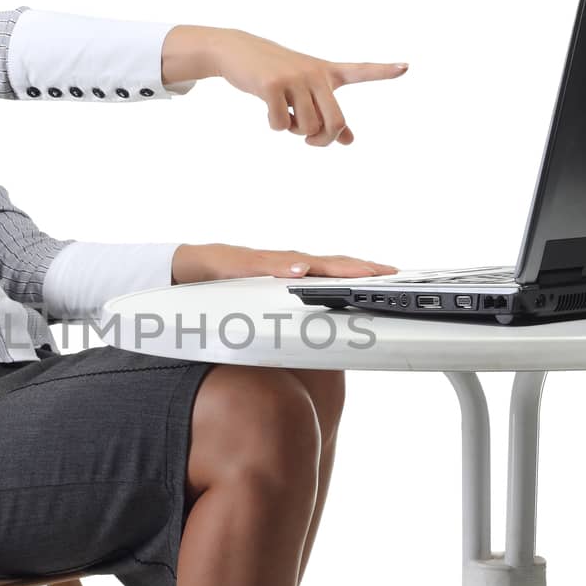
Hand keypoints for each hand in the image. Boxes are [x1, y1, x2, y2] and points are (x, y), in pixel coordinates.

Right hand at [172, 243, 399, 284]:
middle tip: (387, 272)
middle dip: (360, 268)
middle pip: (330, 264)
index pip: (336, 271)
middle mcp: (288, 264)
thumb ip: (290, 303)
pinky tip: (301, 270)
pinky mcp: (247, 263)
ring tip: (358, 271)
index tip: (390, 275)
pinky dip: (286, 266)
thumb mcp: (266, 294)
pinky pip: (268, 265)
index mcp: (295, 272)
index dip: (363, 272)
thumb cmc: (235, 278)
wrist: (195, 264)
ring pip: (306, 263)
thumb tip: (318, 323)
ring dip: (333, 267)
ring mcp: (269, 262)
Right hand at [212, 29, 408, 145]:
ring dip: (295, 132)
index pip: (361, 71)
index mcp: (327, 72)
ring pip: (307, 127)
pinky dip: (275, 126)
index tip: (406, 67)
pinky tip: (269, 110)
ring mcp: (294, 78)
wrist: (237, 51)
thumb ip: (327, 115)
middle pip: (335, 122)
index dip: (384, 71)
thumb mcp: (304, 92)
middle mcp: (315, 73)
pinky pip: (281, 125)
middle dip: (323, 140)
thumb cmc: (276, 75)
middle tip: (312, 142)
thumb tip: (349, 140)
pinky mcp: (272, 85)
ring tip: (285, 115)